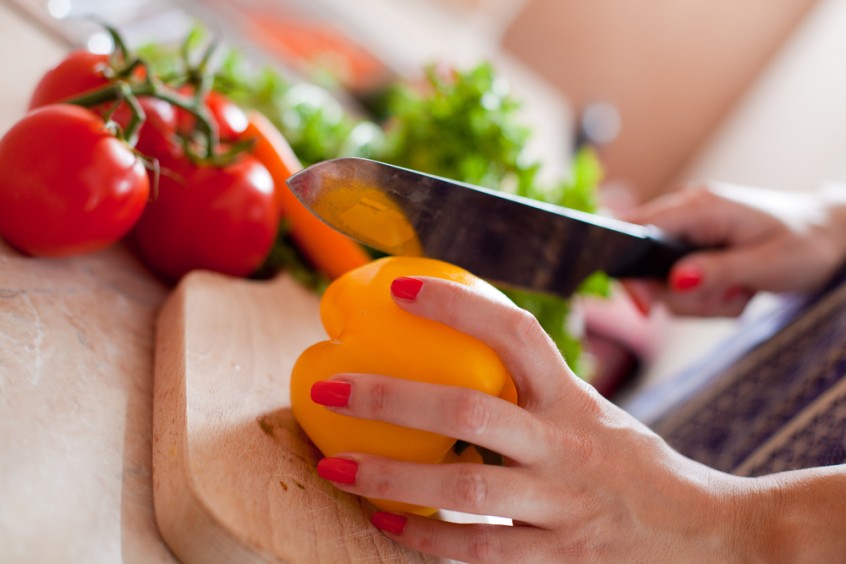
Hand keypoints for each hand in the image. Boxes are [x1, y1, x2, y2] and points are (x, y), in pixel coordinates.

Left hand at [309, 277, 758, 562]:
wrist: (708, 537)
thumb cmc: (636, 467)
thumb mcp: (593, 414)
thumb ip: (536, 392)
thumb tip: (462, 355)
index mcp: (575, 400)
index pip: (517, 334)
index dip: (459, 306)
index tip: (400, 288)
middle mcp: (565, 447)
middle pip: (469, 411)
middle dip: (391, 396)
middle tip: (330, 382)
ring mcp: (560, 508)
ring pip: (463, 490)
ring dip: (389, 475)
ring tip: (334, 462)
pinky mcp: (557, 560)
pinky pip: (476, 552)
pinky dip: (422, 538)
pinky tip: (379, 522)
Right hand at [620, 182, 845, 316]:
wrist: (828, 238)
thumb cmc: (805, 244)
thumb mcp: (767, 263)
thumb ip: (718, 271)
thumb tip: (674, 282)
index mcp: (700, 206)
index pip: (635, 231)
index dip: (629, 271)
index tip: (648, 308)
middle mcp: (687, 213)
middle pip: (646, 268)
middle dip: (682, 297)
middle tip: (728, 297)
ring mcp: (689, 232)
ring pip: (665, 286)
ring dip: (700, 302)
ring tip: (740, 292)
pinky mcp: (693, 250)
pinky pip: (680, 288)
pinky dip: (706, 300)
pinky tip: (736, 291)